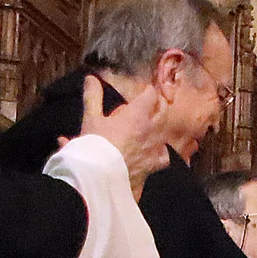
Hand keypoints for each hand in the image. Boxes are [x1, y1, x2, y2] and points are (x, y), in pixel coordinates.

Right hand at [77, 76, 167, 198]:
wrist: (100, 179)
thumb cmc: (96, 147)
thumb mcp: (91, 118)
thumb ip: (93, 97)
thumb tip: (91, 78)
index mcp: (137, 115)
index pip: (151, 94)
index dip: (147, 91)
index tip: (143, 91)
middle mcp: (151, 130)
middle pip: (163, 111)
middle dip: (158, 105)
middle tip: (151, 105)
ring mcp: (155, 149)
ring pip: (166, 133)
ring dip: (161, 128)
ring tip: (153, 129)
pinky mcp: (154, 167)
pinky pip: (164, 158)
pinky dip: (162, 154)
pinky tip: (157, 154)